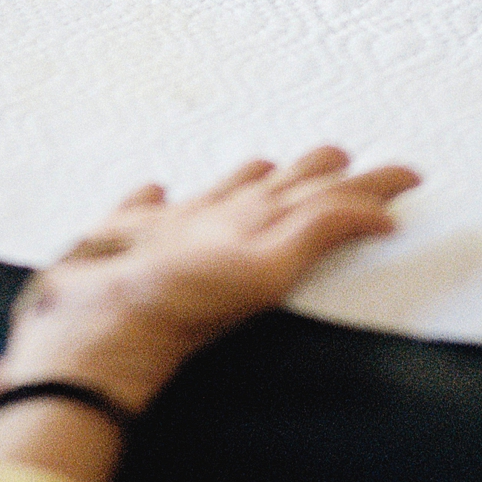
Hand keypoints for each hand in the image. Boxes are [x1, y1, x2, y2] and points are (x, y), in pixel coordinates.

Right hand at [0, 147, 421, 415]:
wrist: (93, 327)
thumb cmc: (87, 303)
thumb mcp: (105, 248)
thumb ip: (130, 217)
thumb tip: (151, 186)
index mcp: (187, 222)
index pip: (235, 189)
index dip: (258, 174)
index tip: (272, 163)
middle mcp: (222, 218)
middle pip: (287, 183)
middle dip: (320, 169)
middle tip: (346, 155)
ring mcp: (246, 234)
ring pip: (320, 197)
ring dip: (360, 186)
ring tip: (395, 175)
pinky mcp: (268, 262)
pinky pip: (328, 226)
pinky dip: (360, 220)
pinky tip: (389, 222)